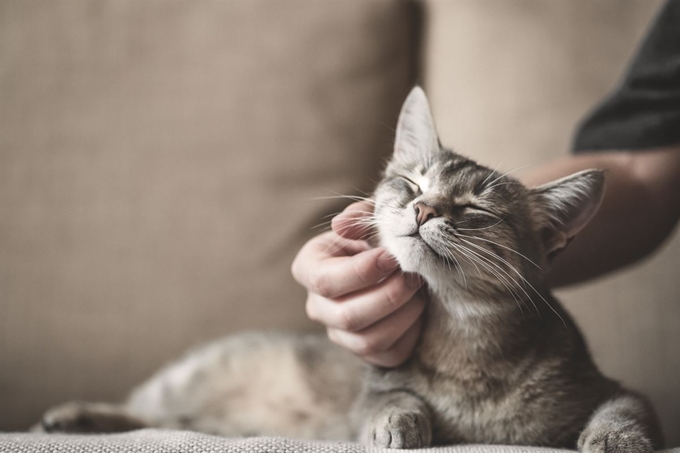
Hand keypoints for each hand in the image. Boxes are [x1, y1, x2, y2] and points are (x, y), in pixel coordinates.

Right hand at [292, 201, 425, 366]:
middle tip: (414, 277)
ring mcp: (339, 334)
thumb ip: (358, 215)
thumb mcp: (367, 217)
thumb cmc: (374, 236)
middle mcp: (318, 306)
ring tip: (420, 292)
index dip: (360, 272)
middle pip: (347, 316)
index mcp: (309, 268)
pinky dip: (411, 333)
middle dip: (388, 296)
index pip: (324, 281)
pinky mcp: (365, 352)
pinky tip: (419, 310)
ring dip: (403, 316)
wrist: (390, 261)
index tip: (391, 256)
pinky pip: (389, 354)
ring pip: (368, 340)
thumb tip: (341, 225)